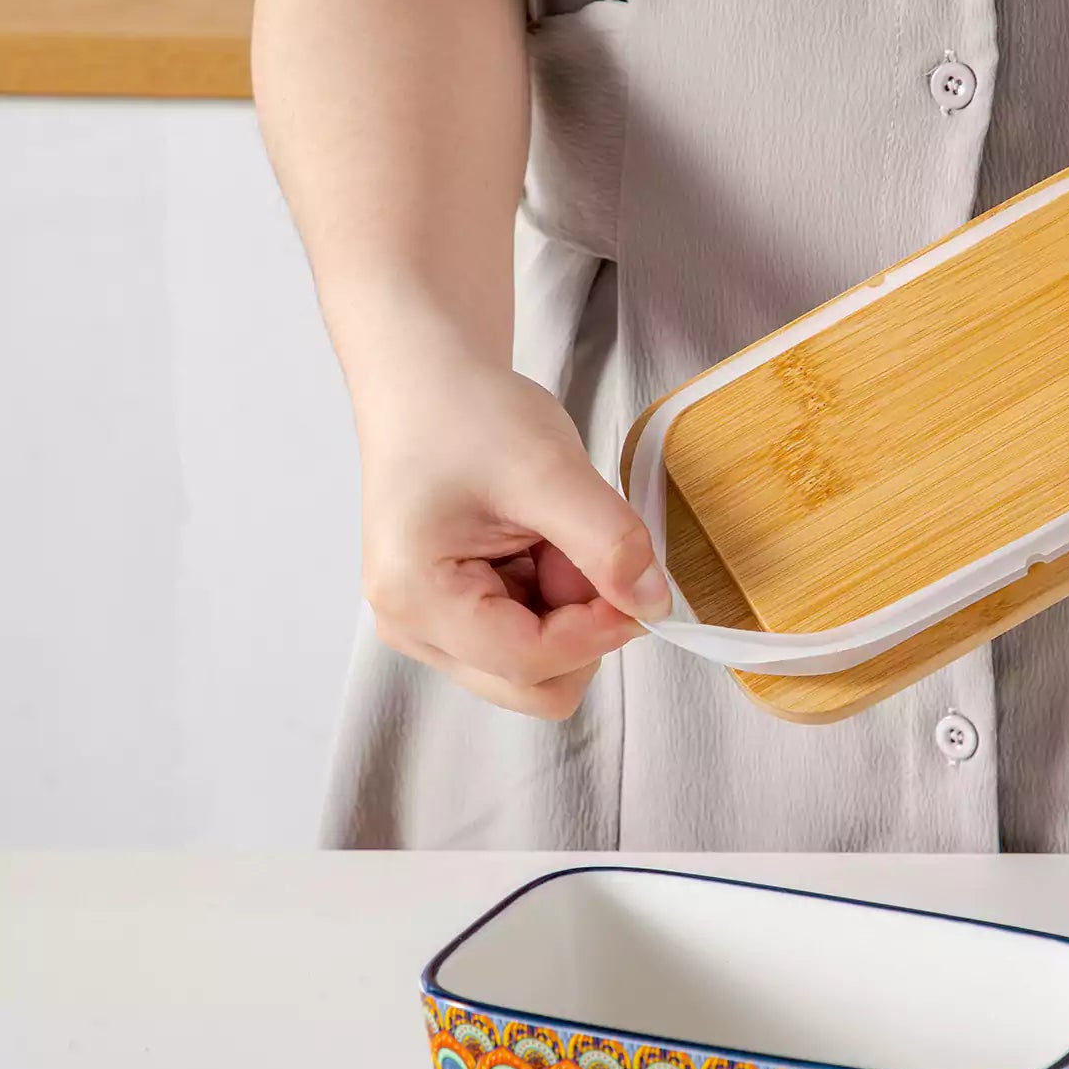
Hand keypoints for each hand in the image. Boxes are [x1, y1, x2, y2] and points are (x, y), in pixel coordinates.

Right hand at [356, 351, 669, 718]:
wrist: (429, 382)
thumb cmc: (463, 412)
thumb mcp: (548, 469)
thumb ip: (608, 542)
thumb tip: (655, 606)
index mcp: (416, 598)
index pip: (530, 663)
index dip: (599, 631)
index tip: (637, 585)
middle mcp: (413, 629)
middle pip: (533, 686)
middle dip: (579, 628)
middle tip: (578, 551)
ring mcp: (432, 630)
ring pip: (539, 669)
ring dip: (569, 612)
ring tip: (549, 538)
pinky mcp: (456, 621)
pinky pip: (531, 643)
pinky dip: (556, 602)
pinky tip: (538, 546)